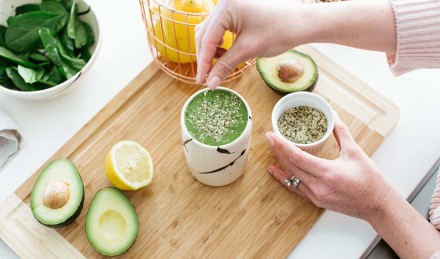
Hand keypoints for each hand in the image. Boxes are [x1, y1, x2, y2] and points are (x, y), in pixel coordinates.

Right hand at [195, 0, 395, 88]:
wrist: (301, 22)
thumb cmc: (279, 31)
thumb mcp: (248, 51)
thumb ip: (225, 66)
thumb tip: (210, 83)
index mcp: (226, 8)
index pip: (206, 39)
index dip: (203, 63)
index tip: (201, 81)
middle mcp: (225, 4)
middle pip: (204, 34)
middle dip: (205, 57)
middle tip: (206, 78)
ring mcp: (230, 6)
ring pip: (210, 32)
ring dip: (211, 51)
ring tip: (218, 67)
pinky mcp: (236, 11)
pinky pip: (220, 29)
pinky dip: (219, 44)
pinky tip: (225, 55)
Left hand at [266, 114, 390, 219]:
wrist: (377, 205)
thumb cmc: (370, 180)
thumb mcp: (355, 152)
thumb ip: (341, 132)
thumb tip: (333, 115)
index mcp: (328, 173)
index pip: (298, 157)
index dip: (282, 145)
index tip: (273, 135)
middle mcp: (318, 186)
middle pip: (291, 166)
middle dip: (277, 150)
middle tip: (269, 137)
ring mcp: (315, 196)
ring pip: (291, 177)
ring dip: (279, 162)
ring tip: (271, 149)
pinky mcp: (315, 201)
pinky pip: (295, 188)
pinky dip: (283, 178)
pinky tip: (274, 170)